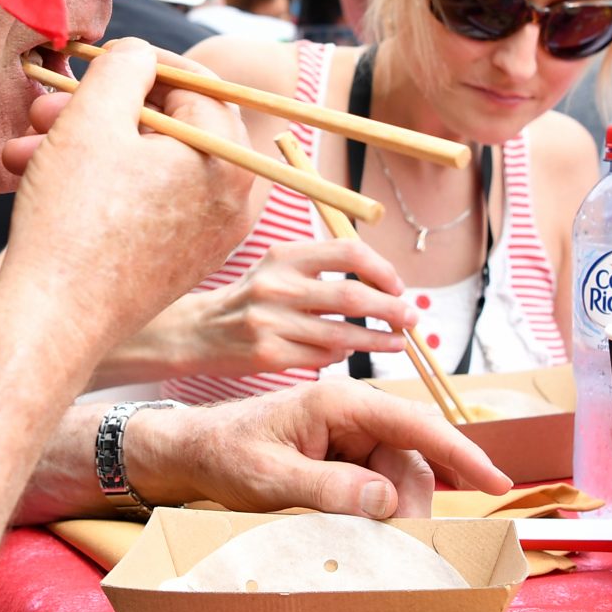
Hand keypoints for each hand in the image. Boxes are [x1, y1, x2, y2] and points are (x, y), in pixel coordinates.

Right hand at [0, 39, 263, 362]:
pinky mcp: (183, 260)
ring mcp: (212, 235)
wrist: (53, 322)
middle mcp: (236, 200)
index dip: (140, 64)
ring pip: (153, 165)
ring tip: (24, 150)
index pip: (197, 84)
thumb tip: (142, 56)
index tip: (96, 64)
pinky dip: (106, 186)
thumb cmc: (73, 221)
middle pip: (174, 126)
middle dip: (105, 111)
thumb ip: (126, 65)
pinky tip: (46, 182)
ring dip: (90, 148)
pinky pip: (152, 202)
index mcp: (230, 159)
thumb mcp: (93, 117)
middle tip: (48, 110)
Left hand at [123, 380, 511, 519]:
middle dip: (418, 501)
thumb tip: (387, 499)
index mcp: (339, 402)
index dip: (462, 454)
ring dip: (399, 510)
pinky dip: (382, 508)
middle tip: (405, 547)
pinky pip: (378, 481)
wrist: (191, 452)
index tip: (496, 483)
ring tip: (381, 544)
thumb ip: (329, 488)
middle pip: (413, 457)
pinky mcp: (341, 453)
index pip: (417, 424)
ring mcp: (348, 433)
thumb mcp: (271, 478)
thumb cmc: (225, 455)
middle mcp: (351, 412)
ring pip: (399, 474)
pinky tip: (373, 532)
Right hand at [163, 239, 416, 376]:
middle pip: (353, 297)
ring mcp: (271, 323)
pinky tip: (348, 353)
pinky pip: (321, 358)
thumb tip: (382, 283)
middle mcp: (277, 286)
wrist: (197, 331)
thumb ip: (321, 268)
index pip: (348, 252)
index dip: (382, 270)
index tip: (398, 286)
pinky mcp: (268, 355)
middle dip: (393, 310)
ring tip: (398, 342)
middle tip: (413, 319)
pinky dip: (341, 356)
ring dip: (378, 341)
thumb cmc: (250, 298)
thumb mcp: (278, 268)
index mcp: (284, 256)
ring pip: (343, 335)